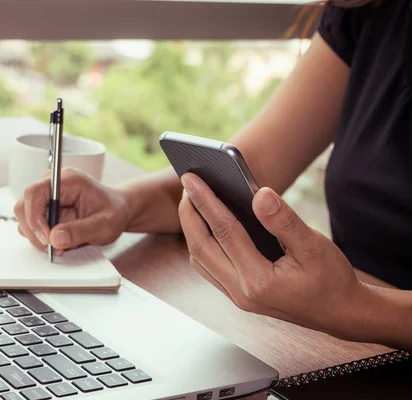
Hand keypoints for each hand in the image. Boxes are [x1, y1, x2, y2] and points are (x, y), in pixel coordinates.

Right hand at [14, 168, 129, 253]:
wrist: (117, 211)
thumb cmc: (113, 212)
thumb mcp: (104, 225)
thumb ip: (80, 231)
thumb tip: (55, 238)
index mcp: (66, 180)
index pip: (34, 192)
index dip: (34, 217)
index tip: (47, 238)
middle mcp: (52, 184)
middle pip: (24, 206)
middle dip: (35, 231)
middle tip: (53, 248)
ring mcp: (45, 196)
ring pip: (24, 217)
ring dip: (36, 236)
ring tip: (59, 246)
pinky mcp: (43, 209)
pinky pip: (30, 224)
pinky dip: (39, 237)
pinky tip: (57, 242)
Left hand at [178, 172, 370, 340]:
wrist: (341, 313)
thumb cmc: (331, 279)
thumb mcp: (315, 246)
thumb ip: (284, 220)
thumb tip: (259, 194)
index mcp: (259, 280)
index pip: (224, 232)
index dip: (206, 201)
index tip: (190, 179)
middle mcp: (241, 292)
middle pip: (201, 247)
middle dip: (189, 213)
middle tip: (186, 184)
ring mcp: (237, 296)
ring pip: (200, 259)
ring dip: (192, 229)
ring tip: (192, 200)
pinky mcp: (238, 295)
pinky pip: (208, 267)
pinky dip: (202, 243)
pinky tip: (205, 224)